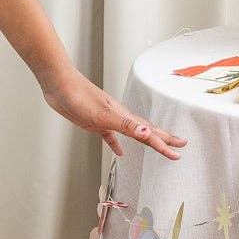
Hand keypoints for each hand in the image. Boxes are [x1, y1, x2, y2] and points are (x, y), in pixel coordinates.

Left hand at [42, 67, 184, 160]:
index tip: (177, 154)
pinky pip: (111, 136)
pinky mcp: (94, 121)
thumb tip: (148, 134)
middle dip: (163, 139)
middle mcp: (119, 117)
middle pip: (147, 131)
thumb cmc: (78, 96)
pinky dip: (116, 144)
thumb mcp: (103, 115)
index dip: (164, 144)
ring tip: (157, 145)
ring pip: (132, 132)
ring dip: (146, 140)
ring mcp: (107, 119)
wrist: (58, 84)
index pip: (149, 134)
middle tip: (179, 146)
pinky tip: (118, 151)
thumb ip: (126, 125)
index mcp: (124, 117)